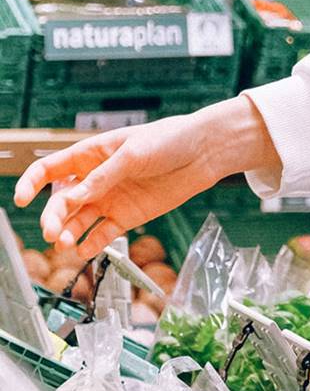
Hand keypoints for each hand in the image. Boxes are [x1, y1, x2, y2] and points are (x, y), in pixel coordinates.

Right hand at [14, 95, 280, 259]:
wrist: (205, 152)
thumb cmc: (170, 139)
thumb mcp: (134, 154)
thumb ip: (103, 177)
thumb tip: (74, 197)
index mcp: (92, 154)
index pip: (51, 170)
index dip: (32, 184)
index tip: (21, 200)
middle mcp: (96, 179)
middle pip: (62, 201)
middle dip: (53, 217)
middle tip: (54, 232)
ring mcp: (111, 199)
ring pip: (78, 221)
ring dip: (68, 233)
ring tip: (66, 243)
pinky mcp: (128, 216)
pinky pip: (102, 234)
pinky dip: (91, 245)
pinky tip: (84, 251)